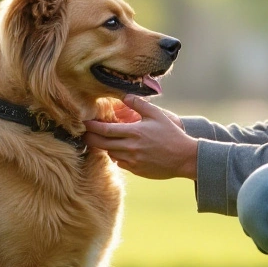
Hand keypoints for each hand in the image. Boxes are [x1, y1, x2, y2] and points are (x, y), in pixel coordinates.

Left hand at [82, 95, 197, 179]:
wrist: (184, 158)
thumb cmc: (172, 134)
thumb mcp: (157, 115)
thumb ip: (139, 104)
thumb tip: (125, 96)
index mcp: (134, 132)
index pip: (105, 130)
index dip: (92, 126)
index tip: (84, 122)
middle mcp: (130, 148)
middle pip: (102, 144)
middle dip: (90, 138)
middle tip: (83, 133)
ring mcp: (132, 161)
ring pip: (109, 154)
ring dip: (104, 147)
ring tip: (100, 140)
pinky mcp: (136, 170)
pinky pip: (119, 163)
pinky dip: (115, 156)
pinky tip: (117, 150)